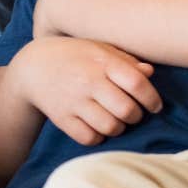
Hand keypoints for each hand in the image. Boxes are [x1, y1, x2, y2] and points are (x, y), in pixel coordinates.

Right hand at [8, 36, 159, 144]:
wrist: (32, 67)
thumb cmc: (74, 56)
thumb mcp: (98, 49)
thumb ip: (125, 61)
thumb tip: (150, 73)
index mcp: (101, 61)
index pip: (137, 83)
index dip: (152, 98)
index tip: (155, 105)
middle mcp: (88, 81)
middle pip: (127, 110)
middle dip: (136, 116)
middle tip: (133, 113)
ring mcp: (74, 101)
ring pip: (110, 127)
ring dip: (119, 127)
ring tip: (115, 120)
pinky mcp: (62, 118)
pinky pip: (89, 138)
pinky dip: (98, 136)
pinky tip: (98, 127)